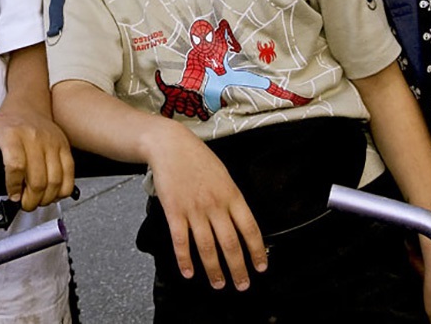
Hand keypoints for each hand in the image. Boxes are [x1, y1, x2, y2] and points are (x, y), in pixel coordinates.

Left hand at [0, 108, 73, 210]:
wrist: (27, 108)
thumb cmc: (3, 125)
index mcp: (12, 134)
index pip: (16, 166)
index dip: (14, 186)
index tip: (12, 194)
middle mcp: (34, 137)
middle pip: (38, 179)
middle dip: (30, 199)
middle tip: (24, 202)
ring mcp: (52, 142)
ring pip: (55, 180)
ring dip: (46, 198)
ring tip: (36, 199)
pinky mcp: (64, 147)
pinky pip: (69, 175)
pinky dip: (62, 190)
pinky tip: (51, 192)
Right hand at [147, 127, 267, 292]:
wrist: (170, 145)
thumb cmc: (198, 159)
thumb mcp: (224, 176)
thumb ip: (232, 199)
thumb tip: (242, 224)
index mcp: (232, 195)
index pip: (250, 229)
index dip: (257, 251)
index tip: (261, 267)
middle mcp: (215, 205)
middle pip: (231, 244)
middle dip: (238, 268)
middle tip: (242, 285)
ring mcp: (194, 210)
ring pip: (207, 247)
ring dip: (214, 270)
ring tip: (219, 284)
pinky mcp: (174, 212)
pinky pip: (181, 241)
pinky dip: (185, 260)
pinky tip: (189, 272)